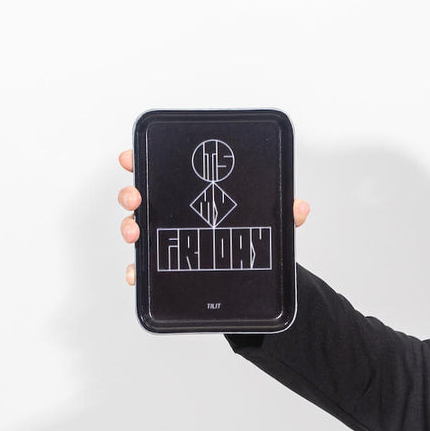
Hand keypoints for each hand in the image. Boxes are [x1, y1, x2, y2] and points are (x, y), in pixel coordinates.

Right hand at [117, 150, 308, 284]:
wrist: (250, 273)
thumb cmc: (250, 236)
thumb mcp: (270, 222)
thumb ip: (284, 213)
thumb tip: (300, 207)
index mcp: (191, 195)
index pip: (160, 171)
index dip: (140, 160)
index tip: (130, 157)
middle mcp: (171, 214)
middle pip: (141, 199)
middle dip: (131, 194)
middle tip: (136, 198)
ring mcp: (164, 241)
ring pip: (137, 230)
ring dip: (129, 229)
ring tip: (135, 234)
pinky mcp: (164, 269)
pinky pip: (144, 270)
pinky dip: (136, 271)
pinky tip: (136, 273)